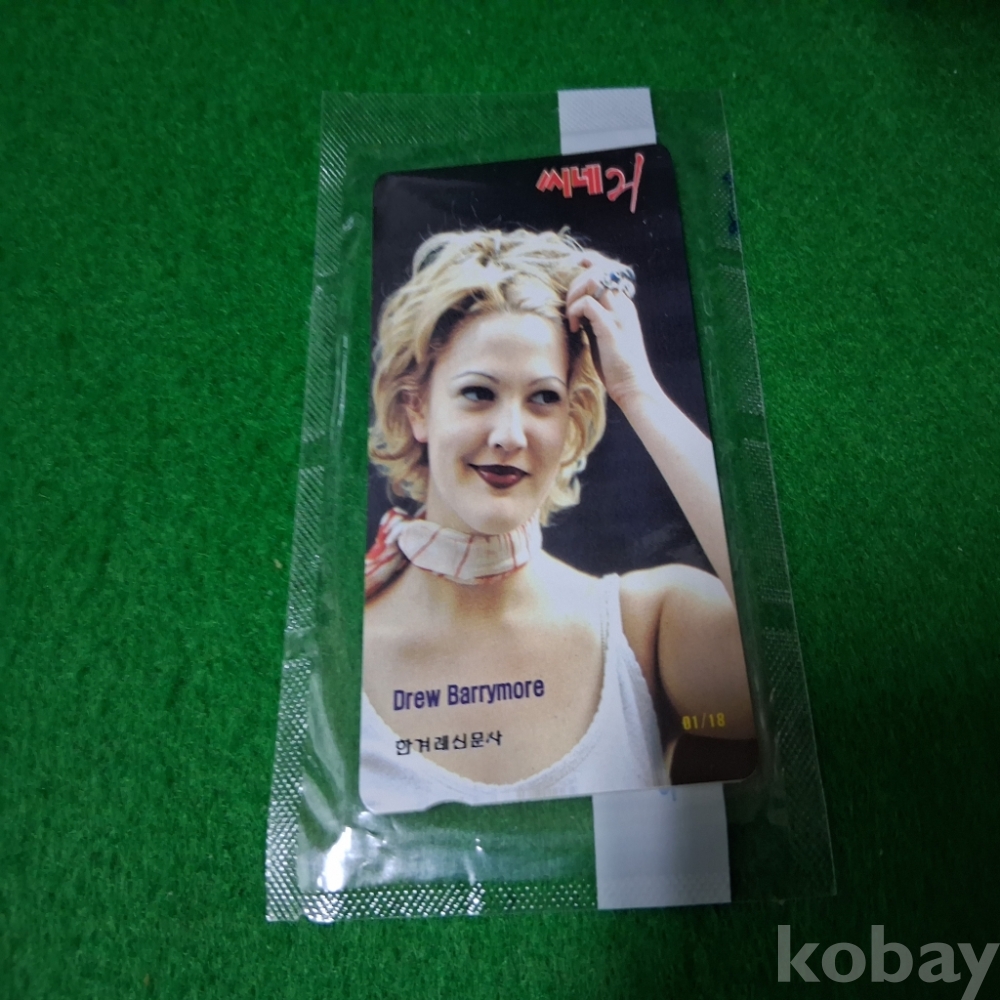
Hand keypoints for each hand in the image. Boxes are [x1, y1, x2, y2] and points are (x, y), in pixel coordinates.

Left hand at [565, 254, 657, 407]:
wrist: (634, 387)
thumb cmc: (617, 366)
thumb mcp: (603, 335)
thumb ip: (594, 319)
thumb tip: (576, 309)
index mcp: (624, 304)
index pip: (609, 268)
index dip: (590, 262)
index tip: (573, 272)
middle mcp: (624, 304)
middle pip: (600, 269)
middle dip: (576, 281)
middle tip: (569, 306)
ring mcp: (619, 315)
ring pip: (594, 280)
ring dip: (575, 293)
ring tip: (571, 316)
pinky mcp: (610, 328)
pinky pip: (588, 304)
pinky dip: (575, 311)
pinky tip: (575, 328)